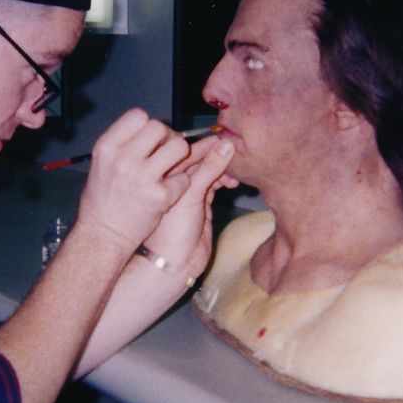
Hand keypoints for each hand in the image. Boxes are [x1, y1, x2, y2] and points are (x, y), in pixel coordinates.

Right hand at [75, 109, 194, 248]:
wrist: (103, 236)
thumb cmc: (102, 200)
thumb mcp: (101, 164)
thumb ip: (124, 145)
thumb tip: (151, 129)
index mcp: (106, 147)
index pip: (137, 115)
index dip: (148, 124)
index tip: (149, 139)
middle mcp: (123, 159)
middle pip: (159, 127)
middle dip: (167, 137)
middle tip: (165, 152)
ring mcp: (143, 178)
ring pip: (179, 147)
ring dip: (180, 155)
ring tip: (172, 167)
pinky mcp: (160, 196)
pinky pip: (184, 177)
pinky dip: (180, 184)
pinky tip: (169, 191)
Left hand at [142, 135, 236, 282]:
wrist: (175, 264)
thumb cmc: (172, 230)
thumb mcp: (190, 195)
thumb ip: (208, 169)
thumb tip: (226, 145)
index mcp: (166, 175)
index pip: (186, 151)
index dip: (206, 144)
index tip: (225, 138)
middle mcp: (177, 181)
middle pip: (200, 159)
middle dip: (217, 155)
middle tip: (236, 154)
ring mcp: (190, 192)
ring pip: (209, 171)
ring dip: (223, 169)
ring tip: (235, 173)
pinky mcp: (203, 203)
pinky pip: (215, 184)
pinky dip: (224, 180)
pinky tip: (233, 182)